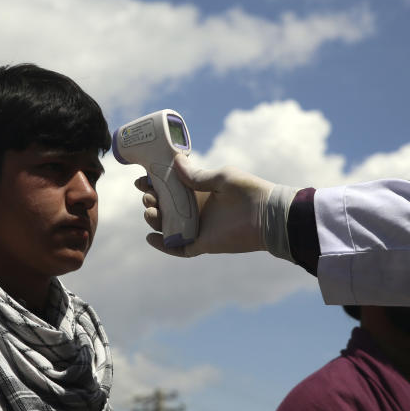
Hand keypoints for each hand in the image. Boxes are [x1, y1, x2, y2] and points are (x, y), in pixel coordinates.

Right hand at [136, 156, 275, 256]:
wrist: (268, 216)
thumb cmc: (249, 192)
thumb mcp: (222, 178)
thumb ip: (198, 175)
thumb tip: (175, 161)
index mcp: (199, 191)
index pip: (170, 187)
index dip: (153, 184)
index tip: (141, 180)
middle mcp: (196, 209)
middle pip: (164, 206)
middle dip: (151, 200)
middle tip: (148, 196)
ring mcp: (198, 227)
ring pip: (167, 226)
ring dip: (154, 219)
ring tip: (150, 212)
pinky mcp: (202, 244)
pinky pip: (178, 248)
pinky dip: (163, 245)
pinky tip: (151, 237)